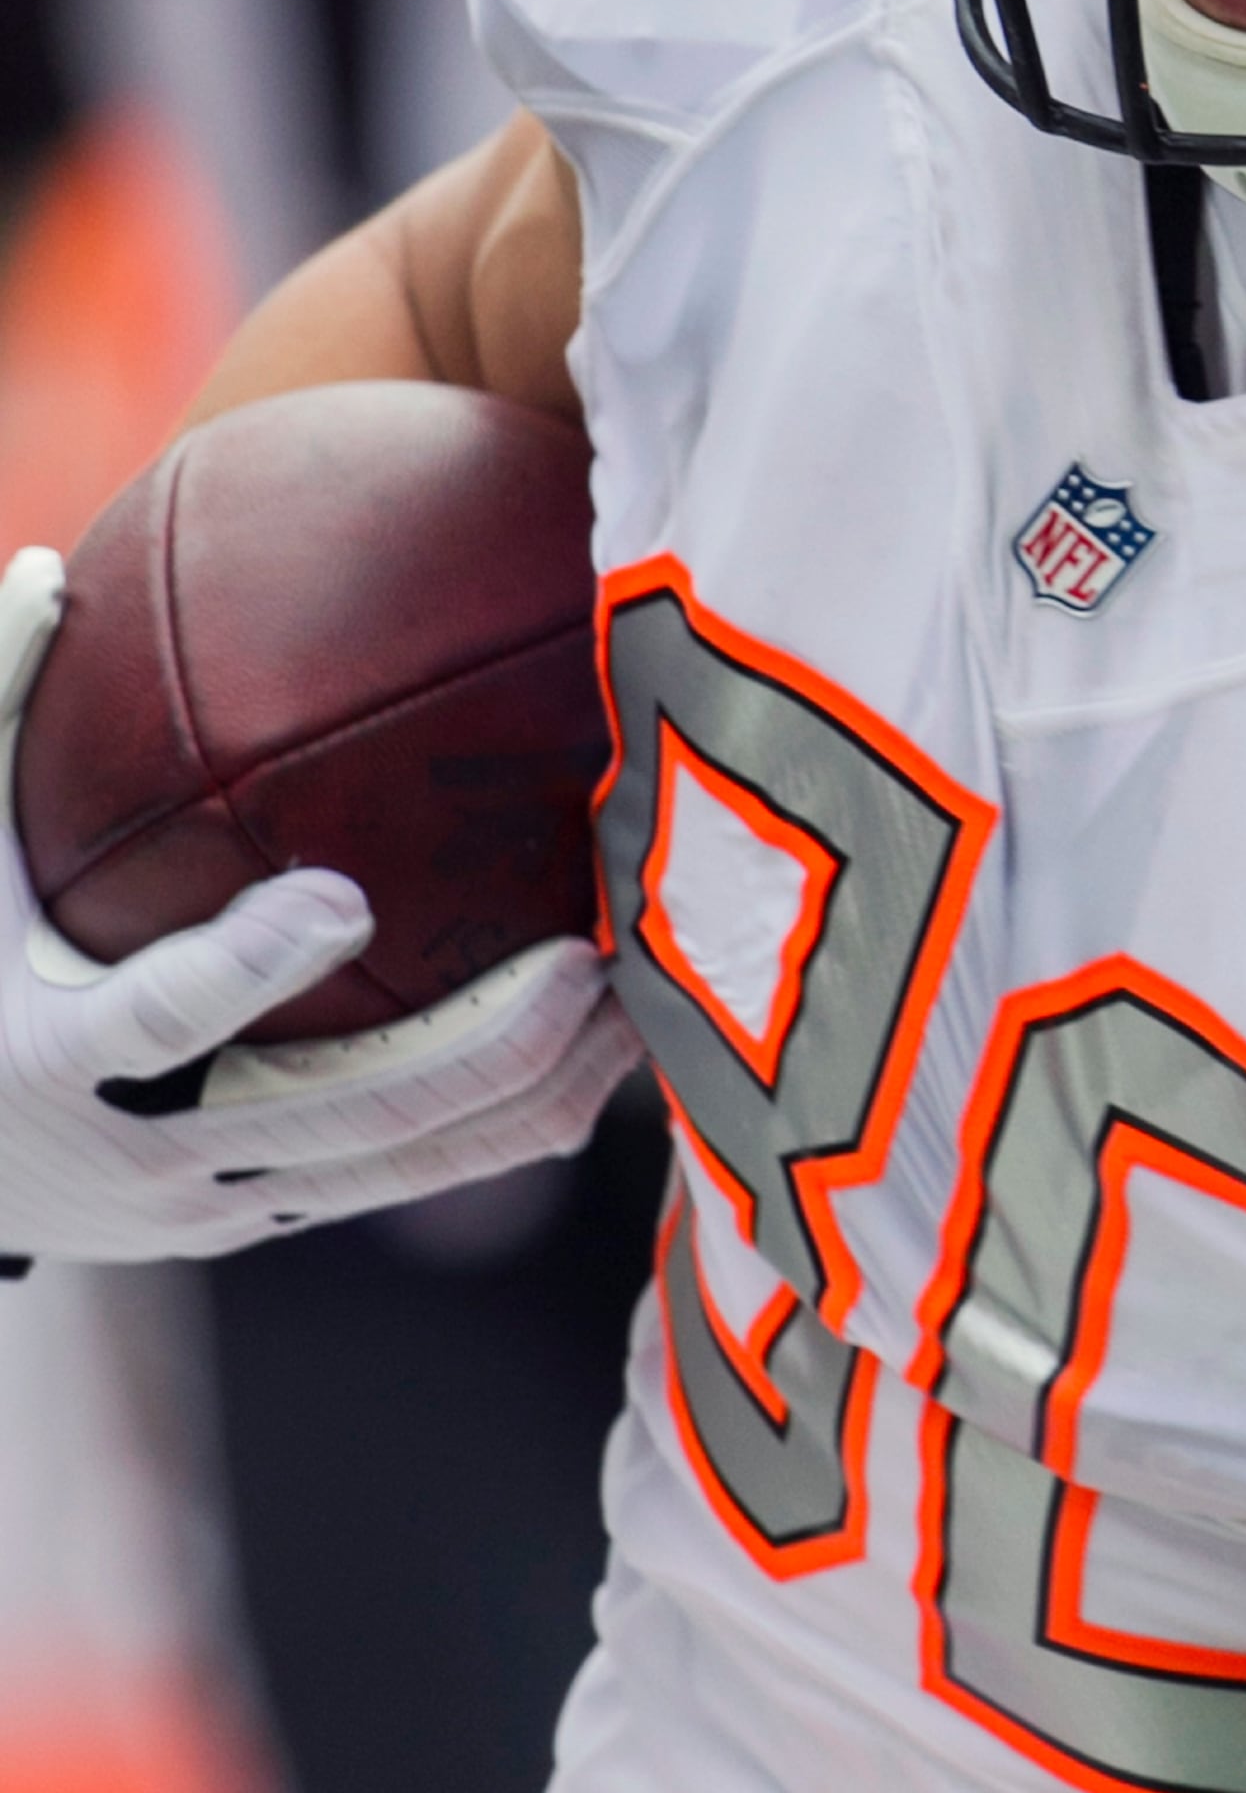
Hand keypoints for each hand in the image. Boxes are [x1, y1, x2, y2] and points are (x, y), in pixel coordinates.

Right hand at [0, 542, 634, 1266]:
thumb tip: (51, 566)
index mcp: (53, 1060)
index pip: (164, 1012)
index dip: (250, 965)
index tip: (343, 898)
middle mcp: (150, 1153)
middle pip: (352, 1109)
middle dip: (489, 1041)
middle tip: (591, 951)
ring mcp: (223, 1206)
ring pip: (415, 1163)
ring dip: (540, 1087)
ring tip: (640, 998)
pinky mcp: (270, 1225)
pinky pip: (415, 1178)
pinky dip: (515, 1121)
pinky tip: (605, 1050)